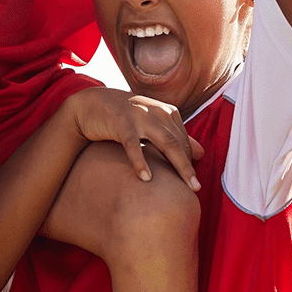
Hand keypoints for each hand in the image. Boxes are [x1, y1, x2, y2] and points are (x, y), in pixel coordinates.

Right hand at [63, 86, 202, 188]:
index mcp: (166, 111)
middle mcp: (156, 111)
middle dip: (188, 166)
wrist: (91, 103)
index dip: (189, 161)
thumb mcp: (152, 123)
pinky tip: (146, 178)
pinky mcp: (120, 123)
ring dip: (177, 164)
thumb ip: (176, 136)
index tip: (192, 181)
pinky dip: (140, 161)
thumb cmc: (124, 117)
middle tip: (196, 188)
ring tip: (185, 186)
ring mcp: (139, 116)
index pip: (183, 139)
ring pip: (165, 141)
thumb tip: (201, 153)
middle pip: (178, 142)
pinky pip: (133, 144)